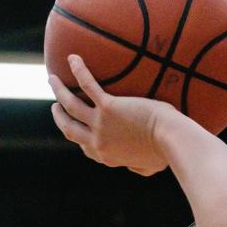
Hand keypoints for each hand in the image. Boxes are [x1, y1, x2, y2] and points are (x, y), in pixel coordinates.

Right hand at [49, 55, 172, 175]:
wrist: (173, 140)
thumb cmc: (168, 152)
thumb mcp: (150, 166)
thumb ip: (138, 168)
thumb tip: (133, 168)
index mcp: (109, 157)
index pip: (87, 149)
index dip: (80, 141)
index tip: (78, 132)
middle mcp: (99, 142)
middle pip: (70, 129)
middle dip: (60, 118)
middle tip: (55, 107)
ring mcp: (101, 124)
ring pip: (70, 105)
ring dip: (59, 91)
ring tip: (52, 79)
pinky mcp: (109, 107)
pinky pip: (88, 85)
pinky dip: (79, 70)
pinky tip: (74, 58)